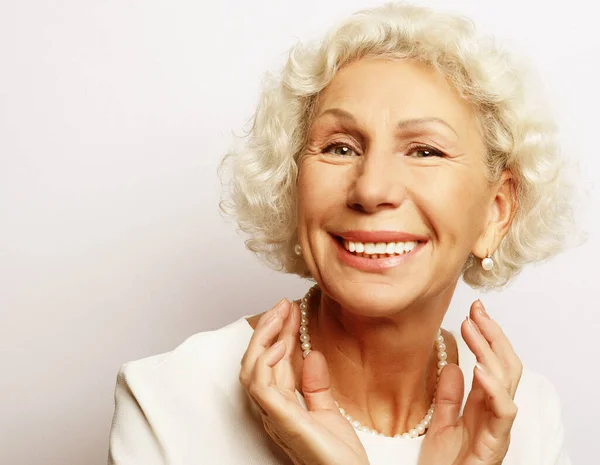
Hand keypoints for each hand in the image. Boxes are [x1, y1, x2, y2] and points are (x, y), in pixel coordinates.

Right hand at [239, 299, 369, 464]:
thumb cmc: (337, 458)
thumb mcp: (328, 413)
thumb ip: (316, 386)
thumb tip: (312, 354)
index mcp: (283, 405)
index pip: (275, 363)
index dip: (279, 334)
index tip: (290, 309)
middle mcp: (273, 409)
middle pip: (259, 361)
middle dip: (268, 330)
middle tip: (282, 304)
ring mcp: (275, 415)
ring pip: (252, 370)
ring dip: (263, 339)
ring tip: (279, 314)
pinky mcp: (282, 421)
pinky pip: (261, 387)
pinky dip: (264, 363)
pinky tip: (279, 344)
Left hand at [418, 300, 522, 464]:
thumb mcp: (441, 423)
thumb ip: (449, 396)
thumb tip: (452, 365)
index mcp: (482, 405)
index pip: (492, 362)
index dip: (485, 336)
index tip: (472, 311)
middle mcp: (494, 411)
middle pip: (504, 364)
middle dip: (492, 334)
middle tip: (476, 310)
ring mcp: (497, 426)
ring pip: (507, 380)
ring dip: (490, 350)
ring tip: (473, 328)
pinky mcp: (496, 442)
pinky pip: (503, 411)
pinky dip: (495, 387)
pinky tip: (479, 367)